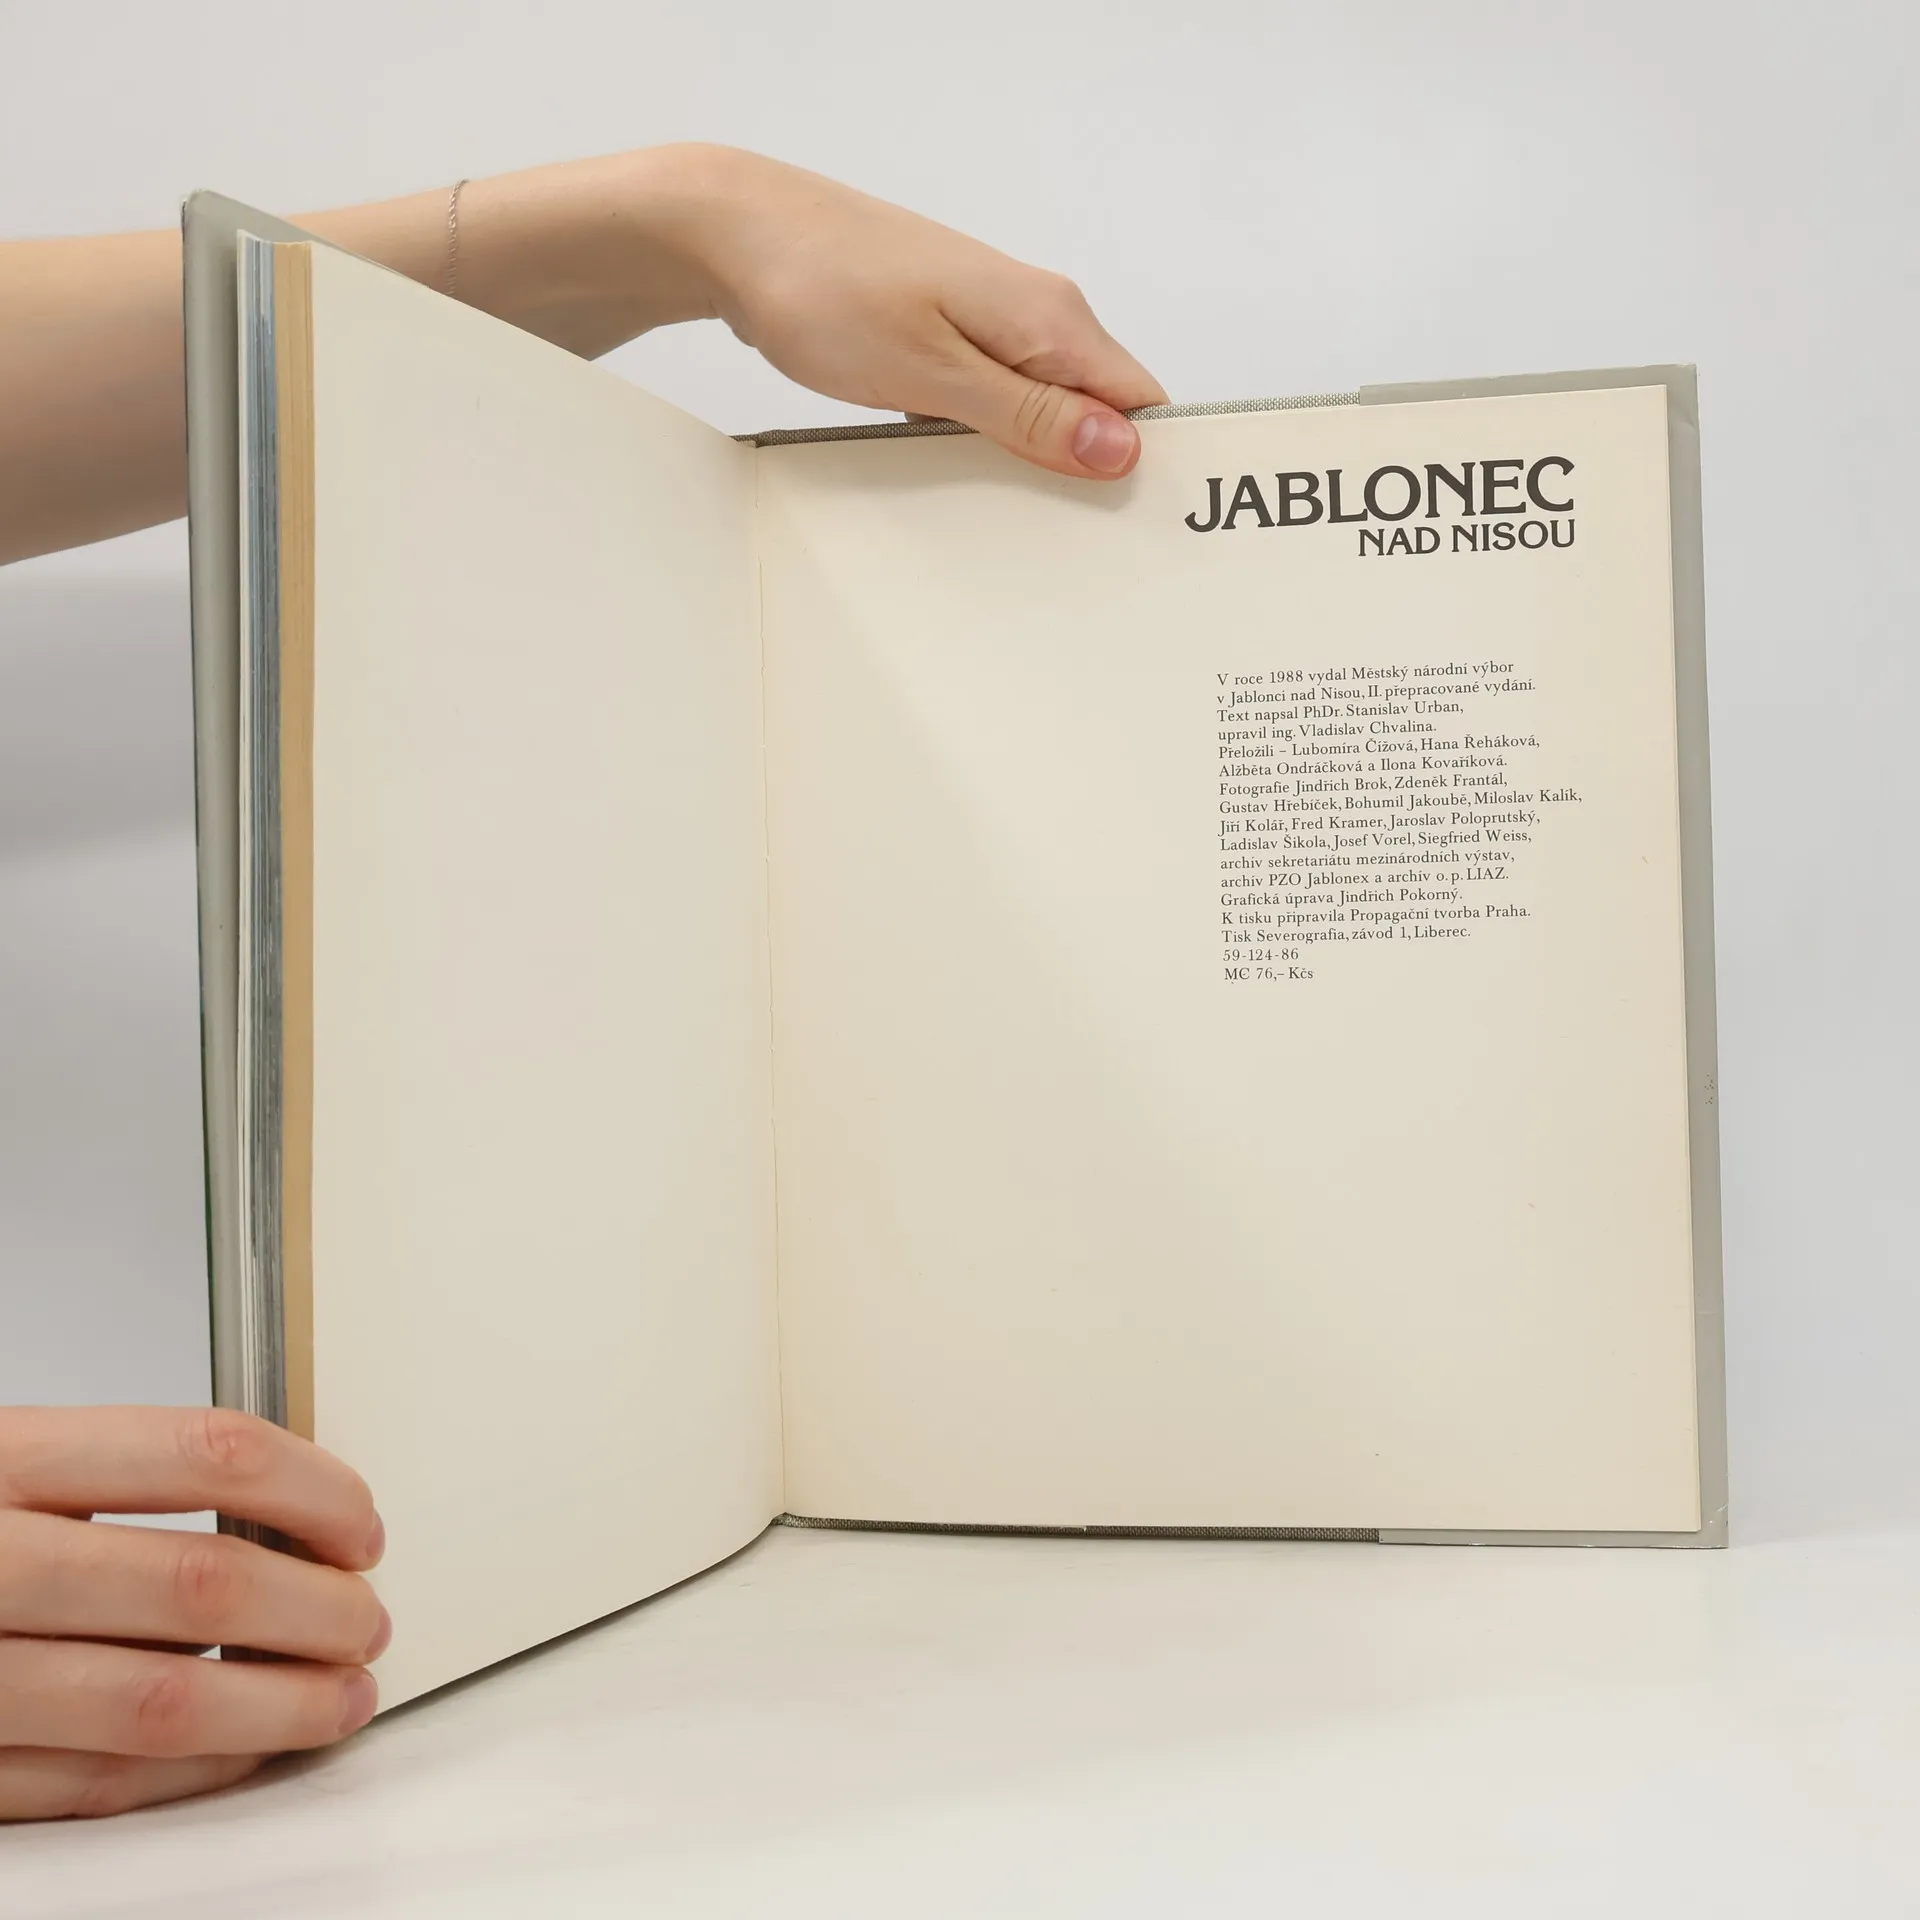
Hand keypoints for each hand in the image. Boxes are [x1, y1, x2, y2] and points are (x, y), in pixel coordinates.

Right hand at [0, 1406, 387, 1820]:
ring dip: (282, 1704)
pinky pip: (97, 1784)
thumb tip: (288, 1507)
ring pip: (162, 1699)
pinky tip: (248, 1749)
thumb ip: (120, 1478)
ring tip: (342, 1695)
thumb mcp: (3, 1460)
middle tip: (368, 1619)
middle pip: (201, 1581)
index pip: (205, 1452)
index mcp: (1, 1459)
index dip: (314, 1488)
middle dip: (318, 1609)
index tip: (360, 1525)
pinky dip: (196, 1771)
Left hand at [673, 148, 1169, 479]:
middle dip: (1085, 473)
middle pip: (1097, 410)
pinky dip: (982, 437)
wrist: (736, 236)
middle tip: (1056, 538)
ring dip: (1028, 459)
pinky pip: (994, 398)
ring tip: (1000, 509)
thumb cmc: (822, 290)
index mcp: (1048, 316)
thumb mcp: (931, 372)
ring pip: (1043, 407)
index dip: (1142, 467)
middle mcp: (1034, 311)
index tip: (1127, 527)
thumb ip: (1028, 413)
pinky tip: (953, 466)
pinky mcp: (949, 332)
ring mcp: (989, 320)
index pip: (1140, 403)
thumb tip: (1119, 449)